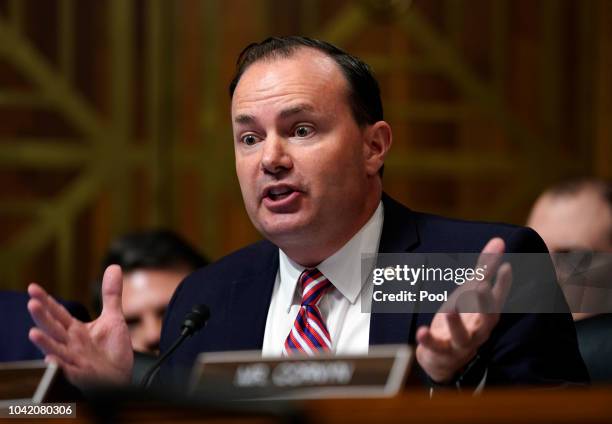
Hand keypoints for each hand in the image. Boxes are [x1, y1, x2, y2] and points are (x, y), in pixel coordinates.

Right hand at [28, 265, 132, 386]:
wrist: (121, 377)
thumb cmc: (112, 351)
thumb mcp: (113, 318)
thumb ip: (110, 295)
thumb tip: (113, 267)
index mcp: (75, 330)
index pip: (58, 313)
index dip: (47, 301)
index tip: (33, 288)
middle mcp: (71, 344)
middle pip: (54, 329)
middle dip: (43, 318)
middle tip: (31, 303)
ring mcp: (75, 360)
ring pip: (57, 350)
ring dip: (46, 343)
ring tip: (33, 332)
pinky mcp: (83, 376)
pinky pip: (70, 372)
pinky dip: (60, 367)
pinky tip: (52, 360)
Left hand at [415, 238, 512, 382]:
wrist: (444, 356)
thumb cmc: (462, 318)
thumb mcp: (470, 291)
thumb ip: (484, 268)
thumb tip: (499, 240)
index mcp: (487, 314)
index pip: (498, 298)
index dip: (503, 284)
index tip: (507, 267)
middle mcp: (479, 330)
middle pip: (486, 319)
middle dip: (484, 303)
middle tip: (479, 285)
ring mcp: (461, 343)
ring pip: (462, 336)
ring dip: (456, 323)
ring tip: (449, 309)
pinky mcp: (442, 351)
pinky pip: (436, 347)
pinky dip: (428, 340)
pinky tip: (420, 331)